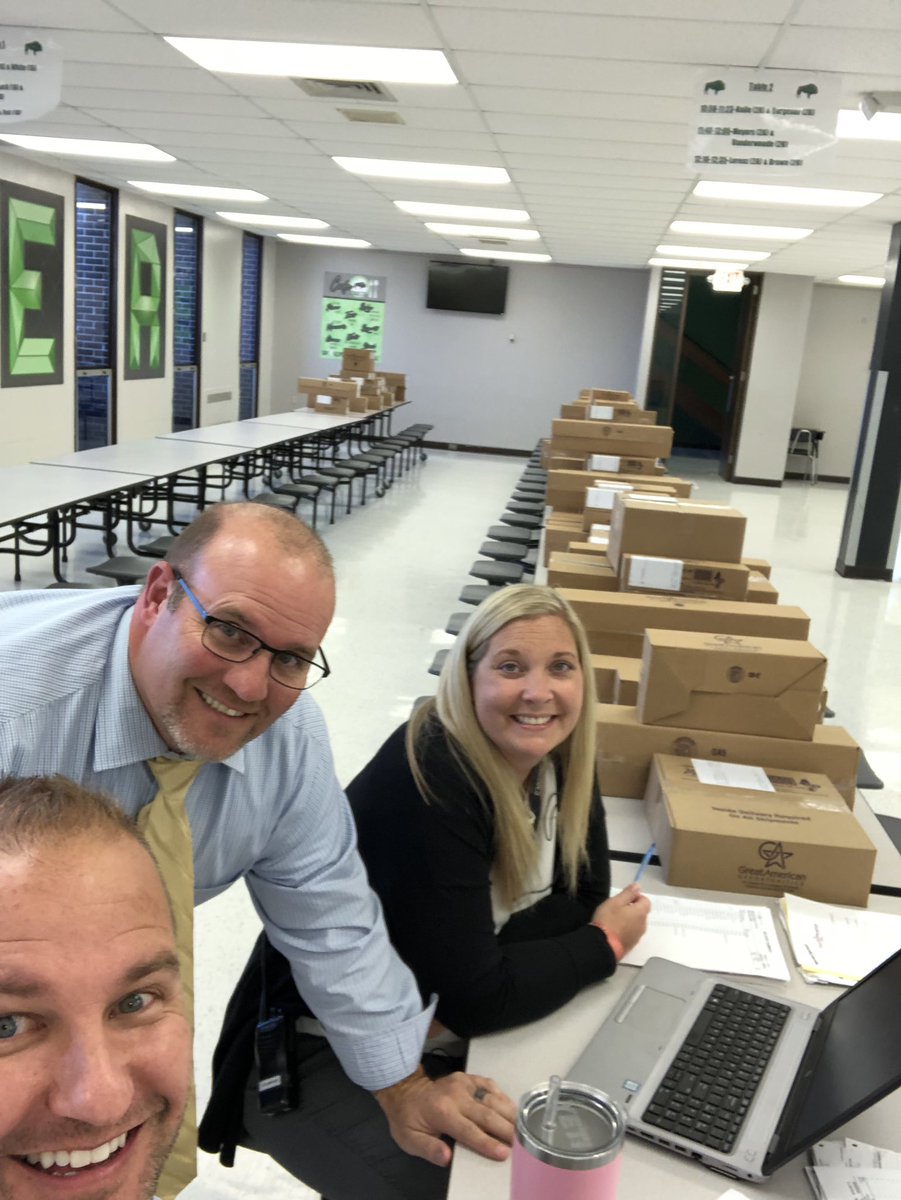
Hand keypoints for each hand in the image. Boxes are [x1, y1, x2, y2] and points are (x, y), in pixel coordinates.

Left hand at [374, 1067, 515, 1167]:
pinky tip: (511, 1107)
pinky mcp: (467, 1077)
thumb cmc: (409, 1119)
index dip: (488, 1143)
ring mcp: (463, 1083)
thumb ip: (429, 1149)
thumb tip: (447, 1157)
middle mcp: (456, 1095)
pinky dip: (502, 1096)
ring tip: (524, 1126)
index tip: (505, 1153)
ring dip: (509, 1113)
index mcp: (442, 1112)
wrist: (404, 1091)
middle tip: (523, 1142)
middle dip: (506, 1129)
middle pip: (487, 1114)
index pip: (470, 1131)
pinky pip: (489, 1085)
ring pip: (492, 1098)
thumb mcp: (410, 1140)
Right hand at [592, 883, 650, 955]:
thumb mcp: (616, 901)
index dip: (636, 897)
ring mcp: (638, 936)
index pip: (646, 900)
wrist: (603, 944)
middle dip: (632, 908)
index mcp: (641, 913)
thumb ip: (628, 893)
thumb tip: (638, 886)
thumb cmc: (608, 919)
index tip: (624, 898)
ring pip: (636, 923)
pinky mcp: (631, 945)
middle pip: (641, 912)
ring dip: (629, 920)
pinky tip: (615, 931)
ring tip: (614, 920)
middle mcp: (643, 925)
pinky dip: (626, 930)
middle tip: (616, 908)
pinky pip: (631, 933)